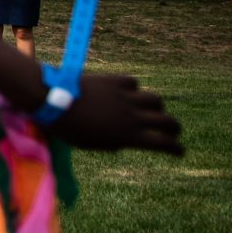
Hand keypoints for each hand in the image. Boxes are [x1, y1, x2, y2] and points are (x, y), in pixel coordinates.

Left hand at [47, 71, 179, 153]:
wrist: (51, 99)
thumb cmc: (67, 128)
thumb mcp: (91, 144)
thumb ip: (112, 143)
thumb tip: (126, 141)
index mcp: (128, 136)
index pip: (164, 143)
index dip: (177, 148)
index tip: (180, 151)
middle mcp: (132, 116)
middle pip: (168, 121)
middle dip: (174, 128)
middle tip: (171, 131)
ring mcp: (125, 97)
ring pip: (155, 100)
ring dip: (156, 107)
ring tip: (150, 110)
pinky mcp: (115, 81)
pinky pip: (133, 83)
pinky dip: (133, 89)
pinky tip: (126, 91)